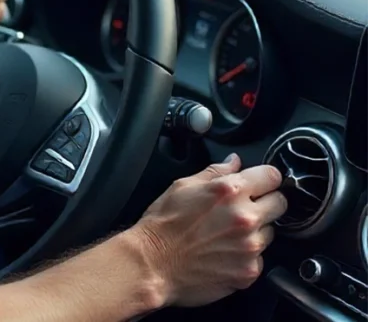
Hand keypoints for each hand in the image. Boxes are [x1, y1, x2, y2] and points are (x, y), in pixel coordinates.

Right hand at [130, 153, 286, 307]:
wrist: (152, 264)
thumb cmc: (162, 225)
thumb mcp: (182, 186)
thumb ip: (215, 171)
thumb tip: (235, 162)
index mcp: (230, 191)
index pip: (272, 176)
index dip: (264, 179)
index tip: (260, 184)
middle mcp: (245, 217)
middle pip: (281, 203)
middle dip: (266, 203)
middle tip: (244, 209)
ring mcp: (250, 246)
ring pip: (270, 232)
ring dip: (255, 231)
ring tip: (227, 234)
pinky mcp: (249, 271)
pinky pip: (259, 259)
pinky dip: (246, 256)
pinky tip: (224, 254)